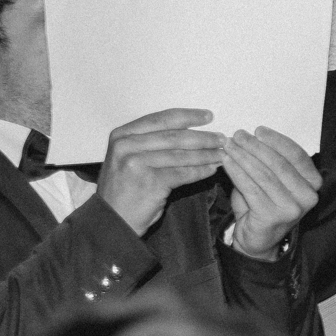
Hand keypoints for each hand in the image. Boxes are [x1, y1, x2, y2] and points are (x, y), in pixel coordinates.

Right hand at [97, 108, 225, 234]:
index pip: (160, 119)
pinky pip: (182, 174)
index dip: (188, 116)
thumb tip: (191, 130)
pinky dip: (200, 171)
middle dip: (202, 137)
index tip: (208, 116)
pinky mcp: (149, 182)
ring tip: (222, 155)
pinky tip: (212, 170)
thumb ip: (151, 142)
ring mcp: (136, 163)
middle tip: (222, 138)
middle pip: (173, 137)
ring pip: (180, 155)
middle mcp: (126, 145)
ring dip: (205, 155)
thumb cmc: (126, 187)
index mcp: (122, 135)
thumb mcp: (130, 157)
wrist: (113, 219)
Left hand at [222, 126, 320, 259]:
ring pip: (263, 175)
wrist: (258, 239)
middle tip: (238, 136)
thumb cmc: (265, 204)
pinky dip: (236, 172)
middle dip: (256, 147)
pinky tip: (226, 162)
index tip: (258, 130)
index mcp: (313, 183)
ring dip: (243, 157)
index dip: (277, 141)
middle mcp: (308, 196)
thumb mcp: (273, 180)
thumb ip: (270, 161)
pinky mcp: (273, 216)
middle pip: (279, 164)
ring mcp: (292, 208)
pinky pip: (251, 188)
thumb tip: (251, 137)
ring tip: (229, 146)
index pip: (297, 156)